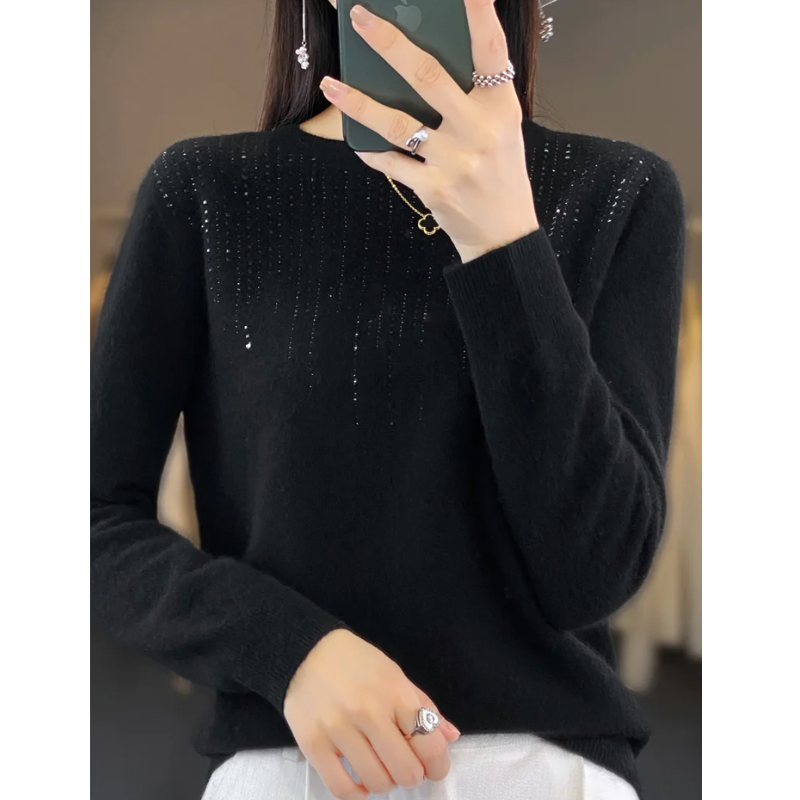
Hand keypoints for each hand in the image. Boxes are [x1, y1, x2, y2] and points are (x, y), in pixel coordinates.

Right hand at [284, 629, 460, 798]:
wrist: (305, 651)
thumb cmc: (354, 661)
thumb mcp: (394, 674)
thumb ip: (423, 705)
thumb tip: (450, 736)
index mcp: (394, 691)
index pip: (429, 743)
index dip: (438, 764)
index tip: (434, 767)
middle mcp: (368, 711)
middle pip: (405, 770)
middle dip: (412, 775)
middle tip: (404, 766)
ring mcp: (339, 729)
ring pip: (377, 782)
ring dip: (385, 782)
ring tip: (380, 767)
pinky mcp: (313, 744)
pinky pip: (342, 788)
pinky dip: (358, 794)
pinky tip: (361, 782)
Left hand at [320, 0, 538, 263]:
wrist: (503, 234)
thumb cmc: (500, 173)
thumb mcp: (503, 129)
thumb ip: (477, 94)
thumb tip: (426, 59)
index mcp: (502, 108)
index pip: (490, 50)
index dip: (478, 14)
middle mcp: (479, 131)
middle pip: (428, 77)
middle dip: (390, 42)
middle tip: (361, 17)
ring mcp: (455, 161)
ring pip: (398, 123)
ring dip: (359, 102)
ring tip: (331, 85)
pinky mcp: (433, 188)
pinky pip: (391, 162)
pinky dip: (371, 150)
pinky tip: (355, 140)